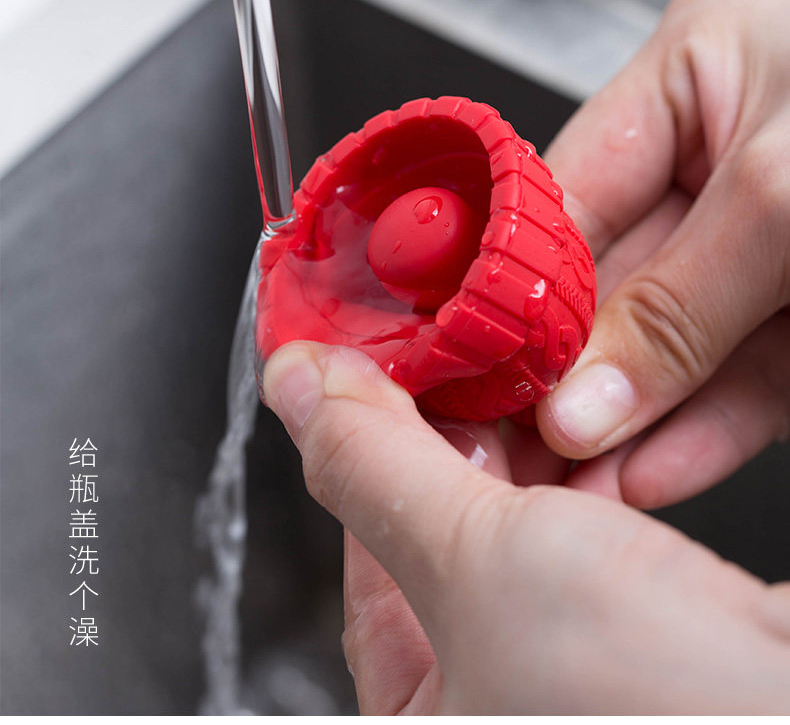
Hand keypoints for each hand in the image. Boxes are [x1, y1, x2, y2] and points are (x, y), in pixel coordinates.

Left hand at [263, 342, 789, 713]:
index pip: (360, 554)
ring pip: (520, 525)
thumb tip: (295, 387)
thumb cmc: (655, 703)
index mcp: (420, 713)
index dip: (363, 448)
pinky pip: (585, 532)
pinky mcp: (634, 630)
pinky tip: (587, 420)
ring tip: (521, 373)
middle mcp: (486, 696)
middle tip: (450, 356)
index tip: (371, 372)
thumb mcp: (477, 563)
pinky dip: (582, 472)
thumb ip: (376, 466)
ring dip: (524, 444)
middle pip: (439, 533)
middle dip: (450, 439)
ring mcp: (563, 666)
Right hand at [536, 0, 789, 507]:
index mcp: (695, 68)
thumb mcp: (789, 196)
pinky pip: (736, 378)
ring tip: (576, 479)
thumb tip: (580, 397)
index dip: (518, 279)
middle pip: (610, 273)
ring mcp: (757, 235)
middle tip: (520, 438)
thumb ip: (678, 303)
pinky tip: (648, 472)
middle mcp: (717, 147)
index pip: (566, 186)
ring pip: (668, 338)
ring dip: (625, 416)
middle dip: (568, 366)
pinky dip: (695, 431)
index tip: (483, 358)